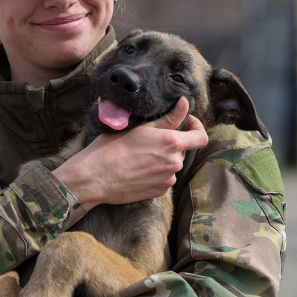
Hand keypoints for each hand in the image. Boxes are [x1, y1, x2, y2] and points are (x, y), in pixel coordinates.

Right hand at [54, 97, 208, 208]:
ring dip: (162, 158)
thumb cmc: (112, 147)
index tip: (185, 123)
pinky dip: (156, 172)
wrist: (95, 177)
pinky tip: (138, 169)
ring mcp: (168, 179)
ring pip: (172, 164)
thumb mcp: (140, 127)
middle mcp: (174, 162)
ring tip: (139, 156)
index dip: (196, 127)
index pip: (201, 137)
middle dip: (171, 143)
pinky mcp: (159, 192)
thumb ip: (168, 118)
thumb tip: (184, 104)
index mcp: (172, 142)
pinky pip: (164, 178)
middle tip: (148, 139)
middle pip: (182, 149)